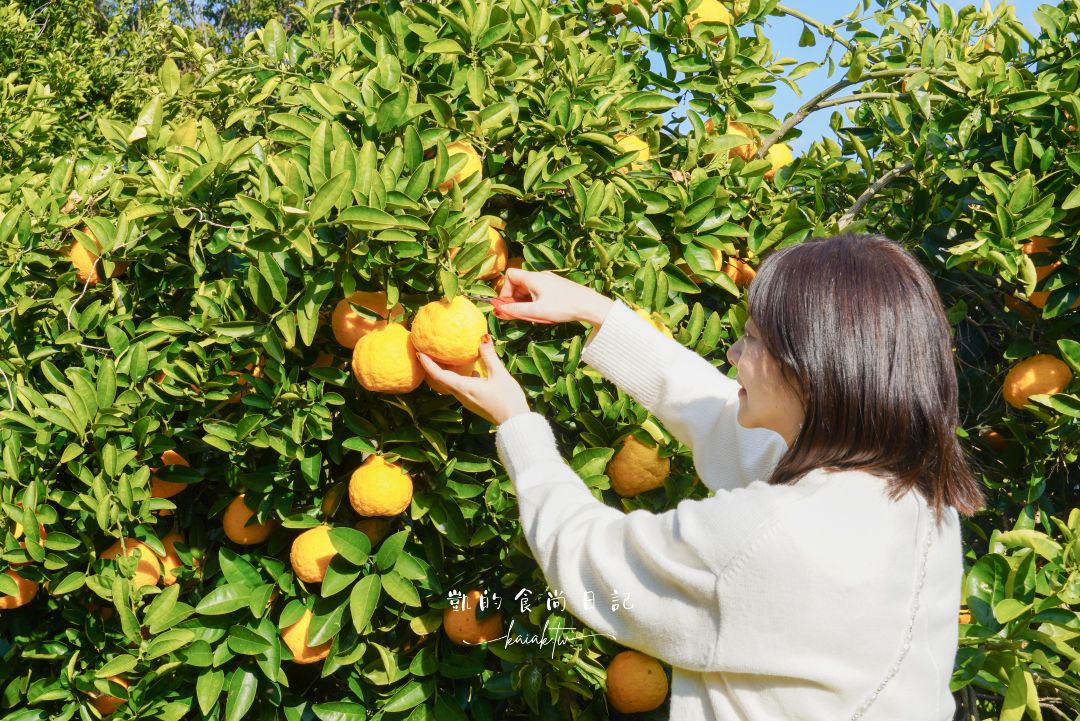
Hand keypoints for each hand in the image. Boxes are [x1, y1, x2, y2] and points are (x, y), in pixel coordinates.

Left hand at [416, 335, 530, 424]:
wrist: (514, 422)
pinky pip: (461, 387)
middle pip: (441, 380)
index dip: (427, 364)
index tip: (419, 352)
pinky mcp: (474, 402)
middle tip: (429, 352)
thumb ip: (489, 356)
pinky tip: (470, 371)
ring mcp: (467, 400)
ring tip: (446, 359)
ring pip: (451, 384)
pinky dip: (460, 377)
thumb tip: (482, 337)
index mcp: (463, 387)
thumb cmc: (507, 398)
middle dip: (433, 367)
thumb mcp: (499, 374)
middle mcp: (461, 395)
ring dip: (446, 372)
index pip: (439, 375)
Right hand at [496, 268, 613, 325]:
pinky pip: (538, 291)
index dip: (505, 290)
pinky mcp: (556, 287)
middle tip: (516, 314)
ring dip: (524, 301)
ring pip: (528, 288)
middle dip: (514, 298)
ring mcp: (548, 281)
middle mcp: (540, 276)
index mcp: (533, 278)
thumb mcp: (536, 311)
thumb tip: (499, 310)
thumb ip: (516, 310)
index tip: (507, 305)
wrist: (589, 305)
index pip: (510, 275)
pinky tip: (542, 312)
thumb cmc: (563, 307)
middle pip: (519, 283)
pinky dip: (534, 301)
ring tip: (531, 314)